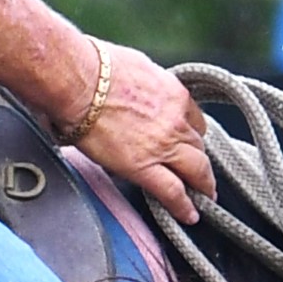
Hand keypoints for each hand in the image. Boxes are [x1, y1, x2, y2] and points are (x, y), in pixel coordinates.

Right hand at [61, 39, 214, 225]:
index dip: (191, 132)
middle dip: (199, 160)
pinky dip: (184, 206)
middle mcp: (176, 120)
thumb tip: (133, 87)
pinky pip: (173, 192)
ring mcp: (164, 145)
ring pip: (195, 170)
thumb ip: (143, 84)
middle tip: (201, 173)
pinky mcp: (144, 167)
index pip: (194, 119)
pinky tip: (189, 215)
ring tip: (203, 197)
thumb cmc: (97, 67)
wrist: (80, 81)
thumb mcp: (135, 66)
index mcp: (174, 94)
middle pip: (198, 147)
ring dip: (201, 184)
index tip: (187, 140)